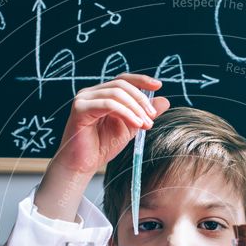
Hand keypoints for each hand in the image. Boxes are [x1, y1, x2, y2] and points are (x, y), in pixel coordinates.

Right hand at [53, 73, 170, 174]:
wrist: (82, 165)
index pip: (123, 80)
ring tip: (145, 124)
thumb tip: (165, 100)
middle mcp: (91, 93)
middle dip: (141, 99)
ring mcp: (84, 99)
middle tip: (152, 116)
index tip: (158, 86)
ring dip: (135, 108)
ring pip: (116, 93)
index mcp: (102, 95)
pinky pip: (108, 104)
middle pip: (121, 84)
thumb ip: (143, 114)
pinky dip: (125, 112)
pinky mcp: (80, 108)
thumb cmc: (101, 147)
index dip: (141, 80)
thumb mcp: (130, 128)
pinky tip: (135, 123)